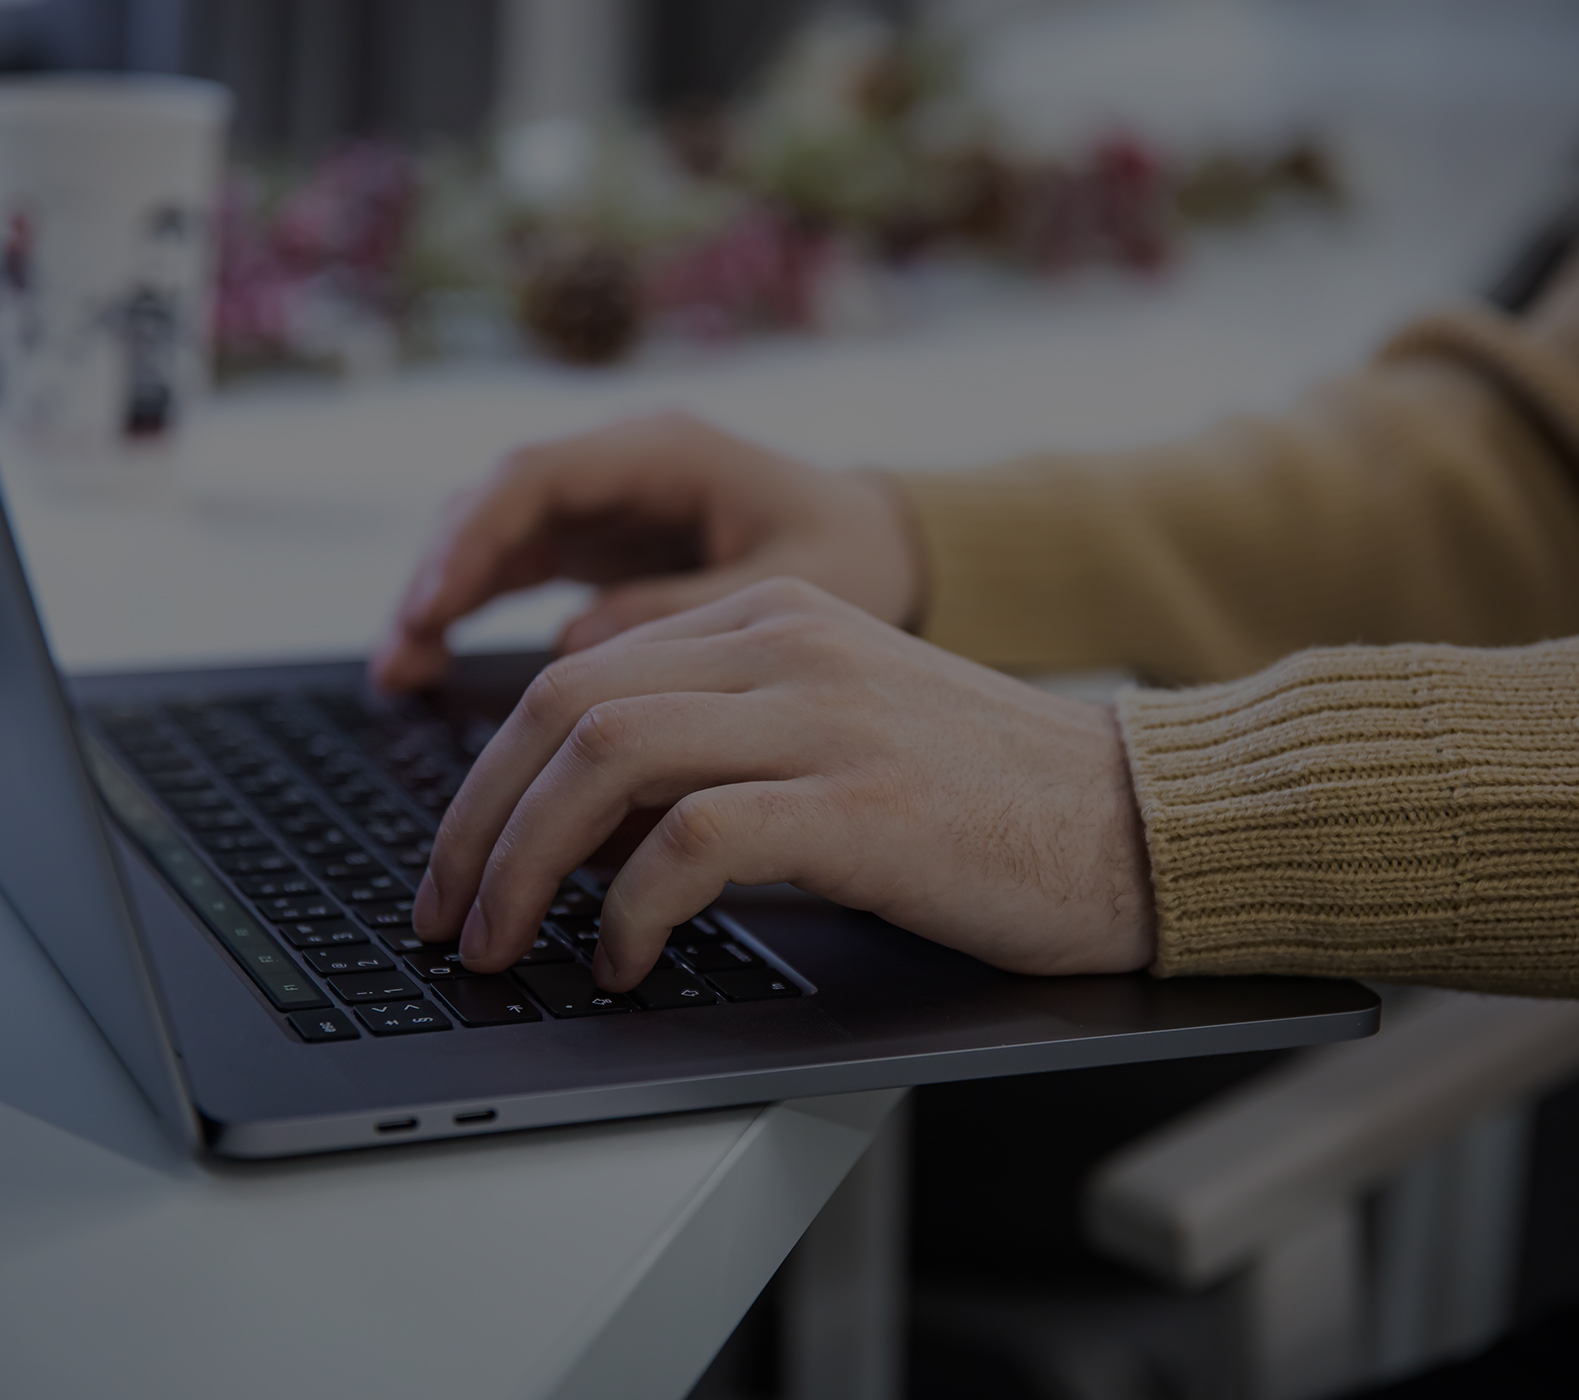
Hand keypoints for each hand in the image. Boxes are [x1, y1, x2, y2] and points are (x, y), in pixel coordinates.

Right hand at [371, 412, 921, 690]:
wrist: (888, 546)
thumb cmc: (854, 555)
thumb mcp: (789, 585)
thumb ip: (685, 608)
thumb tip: (574, 646)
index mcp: (667, 448)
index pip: (540, 474)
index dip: (477, 537)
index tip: (436, 605)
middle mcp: (621, 463)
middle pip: (497, 500)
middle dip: (440, 570)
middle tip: (401, 652)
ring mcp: (605, 502)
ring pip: (493, 533)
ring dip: (442, 595)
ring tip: (399, 672)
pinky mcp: (600, 545)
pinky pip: (515, 566)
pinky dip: (471, 610)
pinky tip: (430, 666)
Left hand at [413, 578, 1157, 990]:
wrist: (1136, 819)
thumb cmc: (988, 799)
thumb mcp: (837, 732)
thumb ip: (718, 746)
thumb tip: (588, 831)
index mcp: (771, 618)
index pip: (577, 671)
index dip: (488, 773)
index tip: (457, 857)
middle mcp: (786, 643)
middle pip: (564, 704)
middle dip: (474, 819)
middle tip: (441, 912)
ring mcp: (824, 715)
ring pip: (607, 755)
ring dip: (523, 862)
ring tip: (499, 943)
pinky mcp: (861, 802)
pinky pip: (692, 841)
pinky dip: (629, 907)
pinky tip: (622, 958)